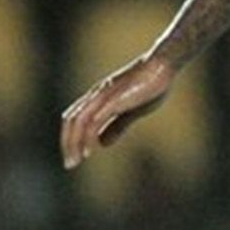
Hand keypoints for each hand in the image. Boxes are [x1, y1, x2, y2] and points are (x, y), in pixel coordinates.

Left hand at [60, 53, 178, 168]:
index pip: (74, 118)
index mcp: (99, 97)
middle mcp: (96, 96)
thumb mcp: (133, 110)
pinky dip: (87, 136)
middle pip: (70, 121)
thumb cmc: (152, 85)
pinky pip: (92, 120)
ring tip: (76, 161)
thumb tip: (101, 144)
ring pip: (77, 122)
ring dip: (73, 143)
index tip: (76, 156)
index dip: (71, 137)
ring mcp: (103, 97)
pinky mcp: (112, 100)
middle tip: (71, 164)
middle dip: (67, 144)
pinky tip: (90, 150)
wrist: (162, 65)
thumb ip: (117, 126)